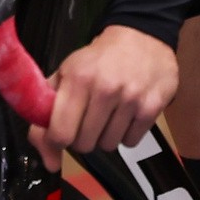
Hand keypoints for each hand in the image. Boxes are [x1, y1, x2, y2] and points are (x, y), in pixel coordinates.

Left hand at [28, 24, 178, 160]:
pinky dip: (126, 133)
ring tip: (109, 113)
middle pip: (84, 145)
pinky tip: (126, 113)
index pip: (60, 134)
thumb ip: (46, 116)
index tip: (62, 134)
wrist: (142, 36)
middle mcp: (105, 88)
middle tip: (88, 118)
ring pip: (108, 146)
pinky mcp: (152, 106)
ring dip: (106, 135)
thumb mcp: (65, 75)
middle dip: (82, 137)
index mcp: (78, 78)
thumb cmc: (99, 59)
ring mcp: (131, 98)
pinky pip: (131, 142)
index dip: (57, 140)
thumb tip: (49, 162)